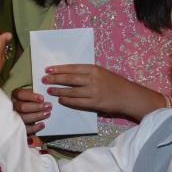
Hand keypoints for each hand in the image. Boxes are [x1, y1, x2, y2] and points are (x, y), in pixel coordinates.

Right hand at [12, 88, 51, 134]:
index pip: (20, 94)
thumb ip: (37, 94)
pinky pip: (25, 130)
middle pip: (22, 107)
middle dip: (36, 107)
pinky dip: (34, 128)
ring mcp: (14, 118)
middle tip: (48, 106)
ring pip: (23, 118)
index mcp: (15, 96)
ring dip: (37, 116)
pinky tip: (42, 125)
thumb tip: (44, 97)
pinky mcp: (19, 128)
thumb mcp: (33, 95)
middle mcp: (13, 106)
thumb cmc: (31, 101)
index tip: (42, 98)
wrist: (29, 111)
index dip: (31, 96)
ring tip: (47, 114)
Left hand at [43, 64, 163, 119]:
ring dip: (58, 90)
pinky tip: (61, 99)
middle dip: (55, 78)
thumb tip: (69, 73)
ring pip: (71, 91)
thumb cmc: (114, 83)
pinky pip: (77, 102)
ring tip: (49, 89)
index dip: (59, 69)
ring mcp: (93, 91)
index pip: (72, 68)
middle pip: (69, 78)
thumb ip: (87, 73)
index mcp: (94, 69)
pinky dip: (68, 100)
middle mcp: (92, 79)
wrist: (128, 95)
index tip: (48, 69)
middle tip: (44, 79)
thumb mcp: (102, 72)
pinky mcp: (94, 103)